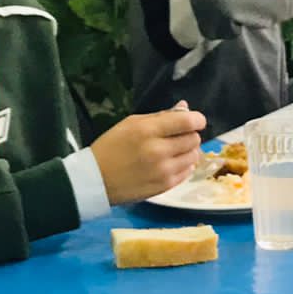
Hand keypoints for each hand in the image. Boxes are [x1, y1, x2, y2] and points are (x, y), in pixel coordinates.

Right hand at [91, 102, 205, 203]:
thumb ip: (160, 116)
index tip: (195, 120)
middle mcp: (158, 151)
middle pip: (194, 139)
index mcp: (147, 131)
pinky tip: (170, 163)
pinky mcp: (165, 186)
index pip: (188, 122)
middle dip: (189, 135)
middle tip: (177, 137)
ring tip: (173, 151)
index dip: (197, 119)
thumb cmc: (111, 147)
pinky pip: (188, 172)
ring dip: (188, 151)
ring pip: (194, 156)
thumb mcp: (130, 123)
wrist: (96, 180)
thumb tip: (185, 108)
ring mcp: (163, 171)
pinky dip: (183, 165)